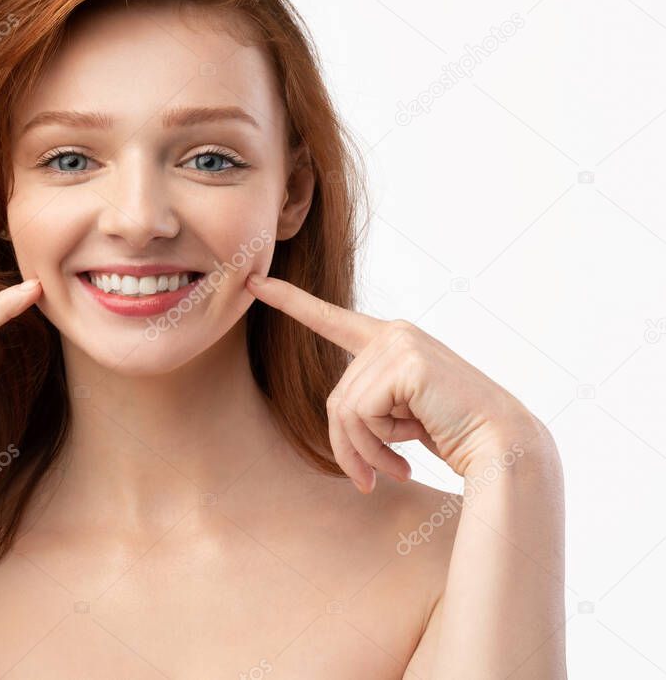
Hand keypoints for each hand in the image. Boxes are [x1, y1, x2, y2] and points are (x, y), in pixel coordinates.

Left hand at [245, 273, 552, 492]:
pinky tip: (410, 451)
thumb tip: (338, 421)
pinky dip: (378, 443)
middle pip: (335, 396)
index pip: (332, 319)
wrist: (502, 448)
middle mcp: (393, 334)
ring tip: (394, 469)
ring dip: (365, 450)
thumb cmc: (453, 435)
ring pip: (344, 409)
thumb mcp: (401, 415)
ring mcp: (400, 344)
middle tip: (372, 477)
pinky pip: (361, 413)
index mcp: (390, 341)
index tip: (255, 281)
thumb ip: (369, 403)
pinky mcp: (405, 362)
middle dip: (348, 445)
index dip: (290, 301)